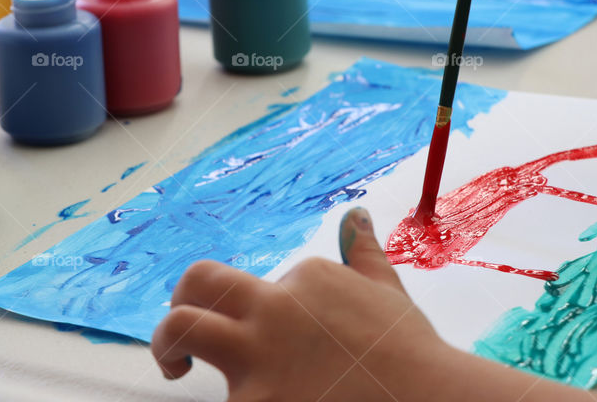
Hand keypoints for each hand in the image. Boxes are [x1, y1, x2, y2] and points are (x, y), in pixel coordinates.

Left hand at [151, 208, 446, 400]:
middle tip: (181, 332)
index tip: (288, 339)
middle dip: (180, 299)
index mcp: (304, 276)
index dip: (265, 310)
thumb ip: (362, 251)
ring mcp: (257, 356)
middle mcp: (273, 307)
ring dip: (168, 349)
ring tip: (176, 370)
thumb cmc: (409, 352)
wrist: (427, 400)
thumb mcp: (385, 291)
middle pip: (198, 283)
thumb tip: (357, 212)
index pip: (261, 283)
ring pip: (181, 332)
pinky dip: (229, 398)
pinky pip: (218, 395)